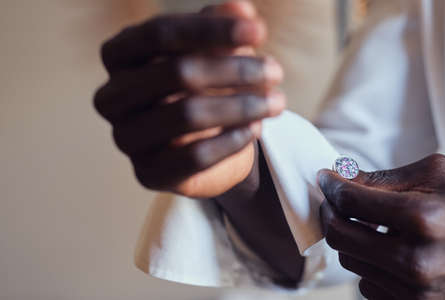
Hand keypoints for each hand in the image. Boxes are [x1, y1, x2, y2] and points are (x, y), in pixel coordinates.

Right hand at [94, 1, 284, 197]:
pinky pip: (194, 157)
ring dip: (242, 106)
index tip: (259, 32)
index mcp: (119, 56)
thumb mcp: (213, 50)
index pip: (159, 33)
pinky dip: (232, 141)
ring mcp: (126, 138)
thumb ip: (223, 26)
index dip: (211, 29)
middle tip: (276, 72)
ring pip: (186, 115)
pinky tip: (255, 129)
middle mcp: (112, 97)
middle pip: (175, 72)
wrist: (199, 142)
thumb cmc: (202, 86)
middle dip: (235, 70)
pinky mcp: (147, 173)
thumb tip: (242, 9)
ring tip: (277, 102)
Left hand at [319, 154, 444, 298]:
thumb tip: (340, 177)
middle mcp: (415, 262)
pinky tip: (391, 249)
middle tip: (336, 198)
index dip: (330, 184)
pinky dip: (371, 264)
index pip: (348, 201)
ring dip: (352, 238)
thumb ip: (383, 178)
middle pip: (339, 235)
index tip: (326, 177)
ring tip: (372, 224)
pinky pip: (368, 284)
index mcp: (421, 220)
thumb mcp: (435, 175)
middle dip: (332, 211)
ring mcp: (416, 291)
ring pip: (349, 260)